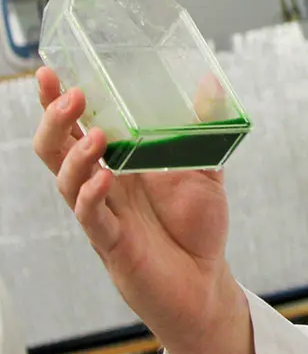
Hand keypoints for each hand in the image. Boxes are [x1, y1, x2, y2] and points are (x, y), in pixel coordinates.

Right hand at [32, 67, 235, 342]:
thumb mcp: (206, 168)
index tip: (51, 70)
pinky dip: (93, 197)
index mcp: (118, 164)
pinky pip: (92, 219)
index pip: (76, 127)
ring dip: (77, 156)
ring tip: (96, 133)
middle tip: (70, 93)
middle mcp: (102, 186)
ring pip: (68, 182)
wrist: (205, 282)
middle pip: (57, 149)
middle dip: (55, 120)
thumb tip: (211, 81)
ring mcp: (103, 215)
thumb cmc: (197, 227)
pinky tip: (104, 179)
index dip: (58, 102)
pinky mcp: (113, 244)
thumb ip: (205, 127)